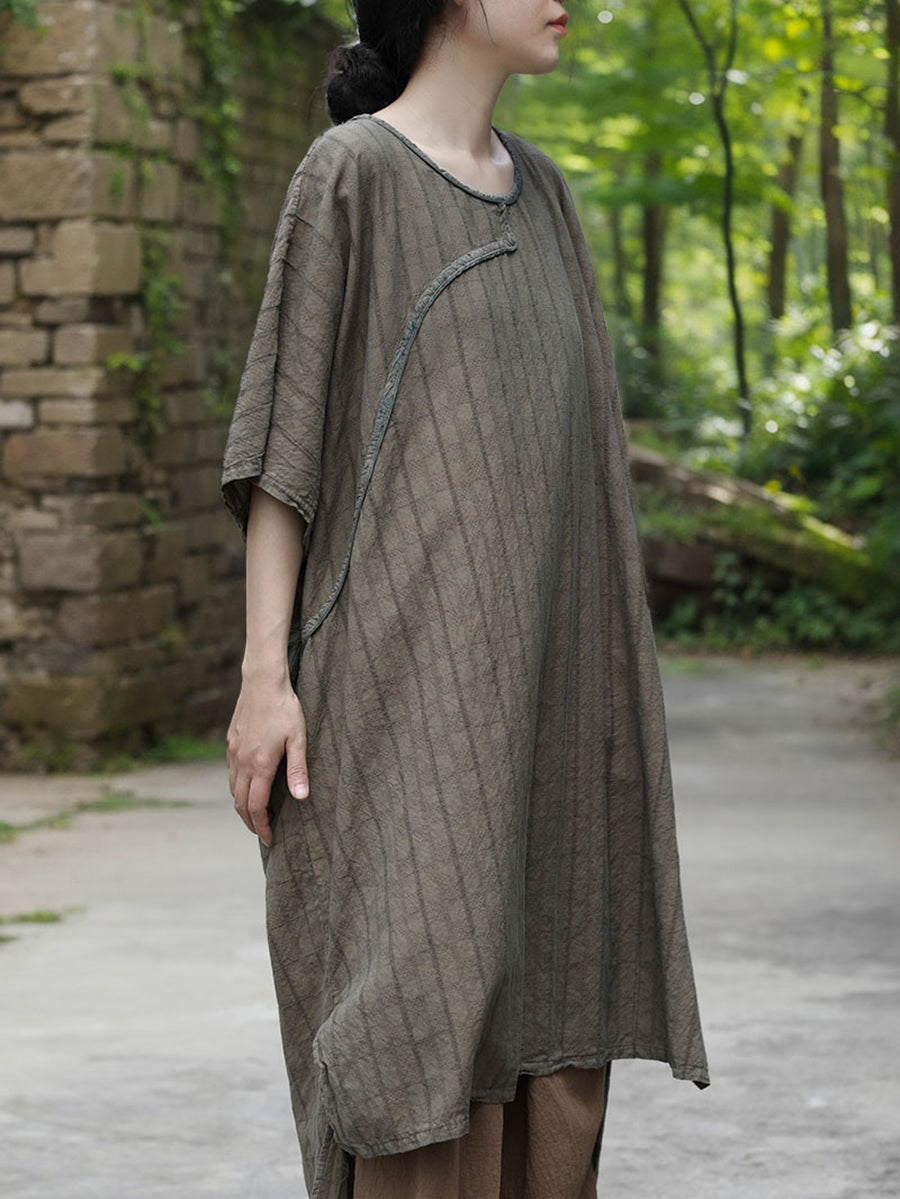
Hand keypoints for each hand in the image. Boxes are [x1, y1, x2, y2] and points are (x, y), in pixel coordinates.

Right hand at [227, 670, 308, 846]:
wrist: (262, 681)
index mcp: (260, 765)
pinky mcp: (231, 742)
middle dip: (251, 823)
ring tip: (258, 814)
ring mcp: (233, 752)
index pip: (256, 807)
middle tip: (264, 833)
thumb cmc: (285, 708)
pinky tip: (250, 786)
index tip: (271, 839)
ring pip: (233, 789)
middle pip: (240, 803)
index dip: (262, 827)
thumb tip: (301, 798)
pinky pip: (231, 773)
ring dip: (243, 806)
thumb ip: (299, 769)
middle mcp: (242, 762)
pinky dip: (238, 788)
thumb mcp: (299, 738)